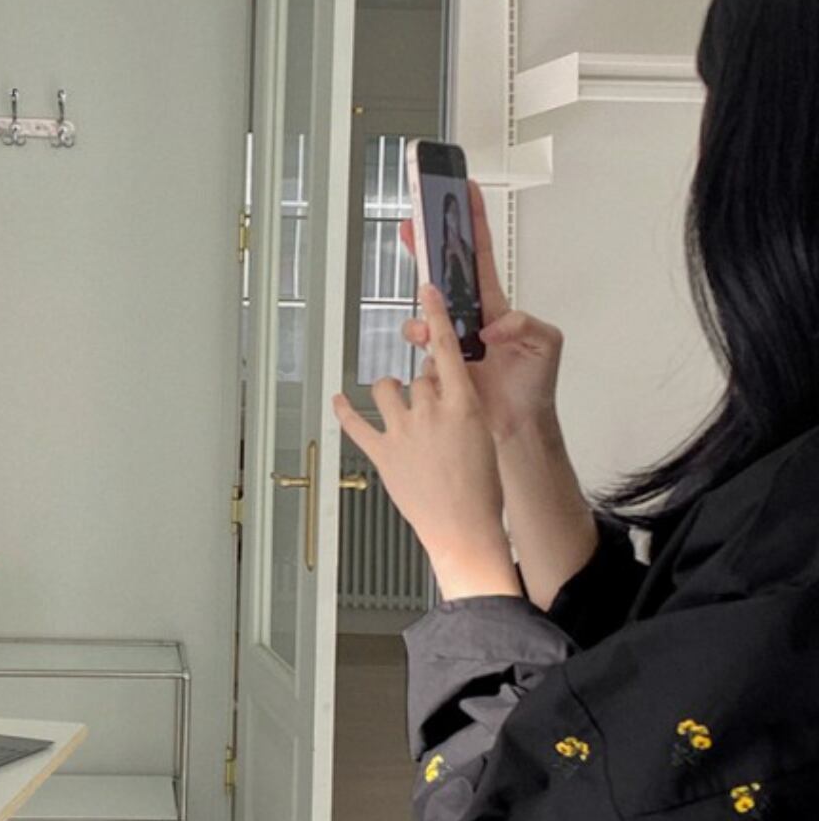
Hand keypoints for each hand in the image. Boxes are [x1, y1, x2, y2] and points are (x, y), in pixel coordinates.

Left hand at [334, 282, 513, 579]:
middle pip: (418, 377)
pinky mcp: (382, 455)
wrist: (464, 529)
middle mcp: (430, 413)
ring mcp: (403, 433)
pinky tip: (339, 401)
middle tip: (430, 413)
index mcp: (463, 405)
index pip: (446, 349)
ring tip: (397, 407)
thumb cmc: (479, 488)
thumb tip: (440, 392)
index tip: (427, 292)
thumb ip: (458, 408)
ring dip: (390, 393)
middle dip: (422, 390)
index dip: (436, 317)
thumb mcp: (481, 435)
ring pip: (387, 389)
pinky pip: (356, 425)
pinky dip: (344, 412)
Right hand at [400, 179, 563, 444]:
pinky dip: (421, 349)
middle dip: (425, 247)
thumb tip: (492, 325)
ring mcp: (452, 342)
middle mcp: (470, 318)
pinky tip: (431, 357)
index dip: (473, 223)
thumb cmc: (535, 385)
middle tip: (411, 224)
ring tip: (428, 331)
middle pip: (442, 273)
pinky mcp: (438, 366)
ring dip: (421, 317)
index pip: (481, 255)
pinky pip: (420, 349)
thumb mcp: (545, 344)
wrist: (518, 426)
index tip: (463, 191)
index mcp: (495, 305)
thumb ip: (524, 325)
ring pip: (424, 315)